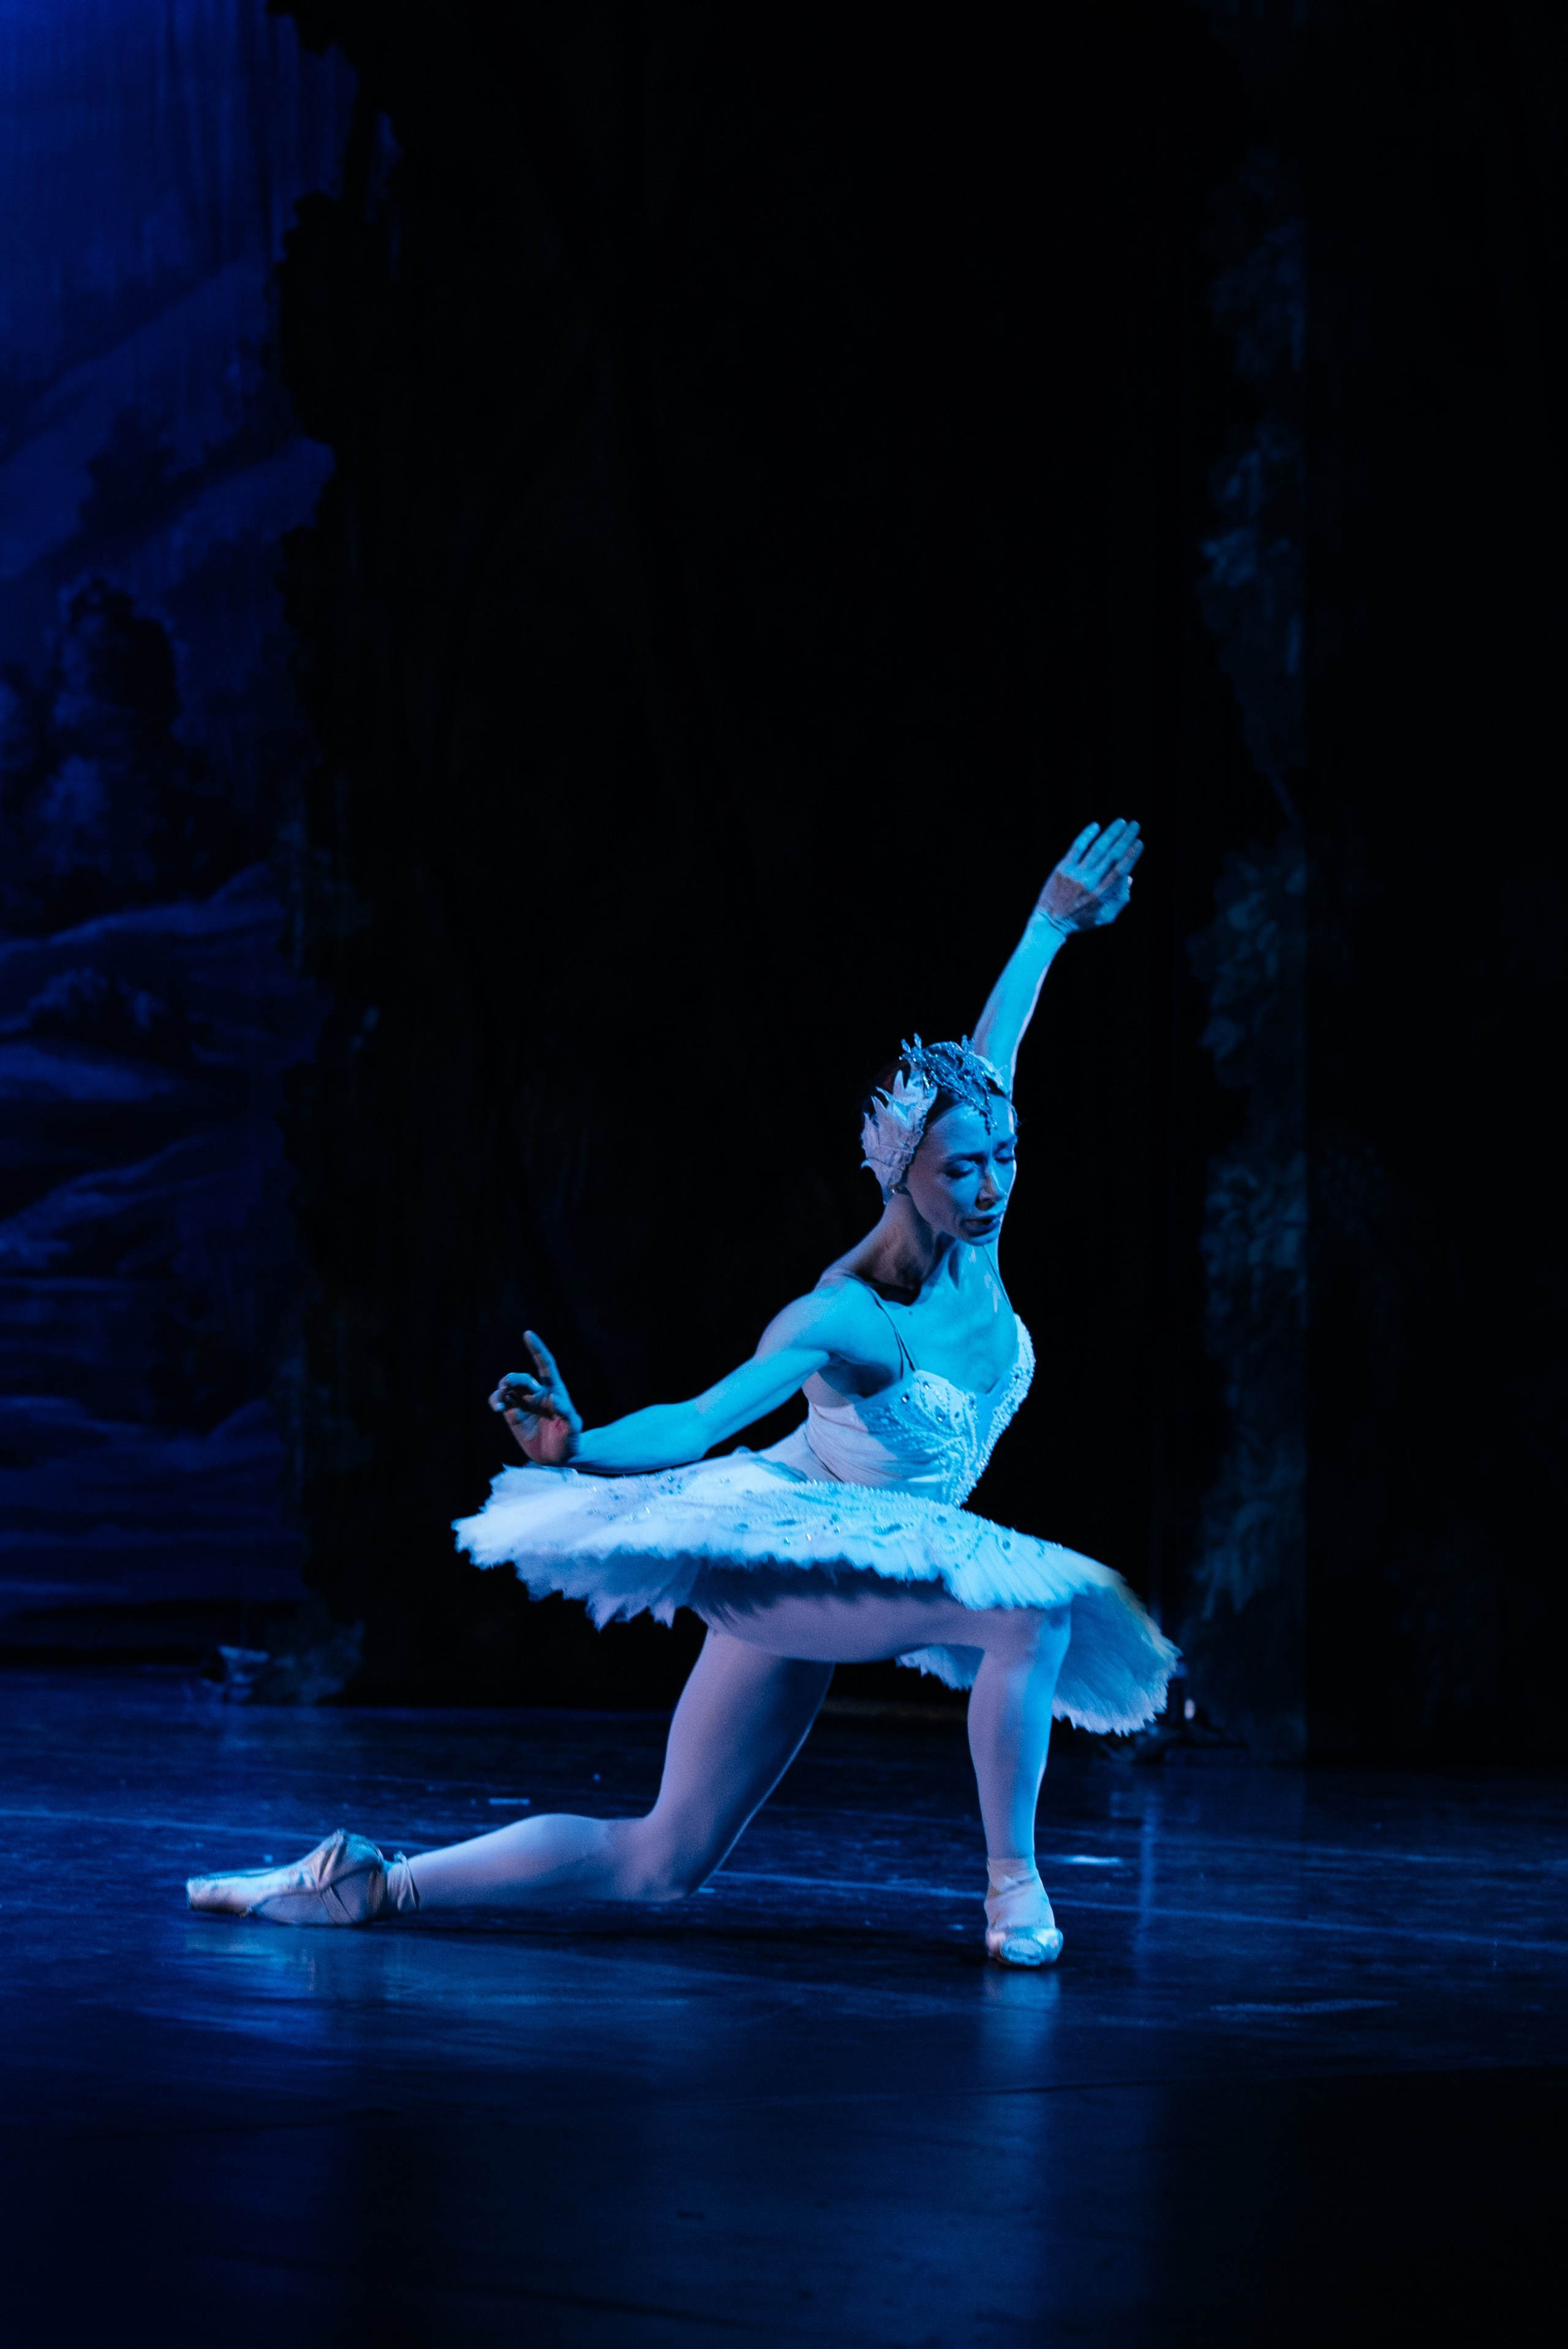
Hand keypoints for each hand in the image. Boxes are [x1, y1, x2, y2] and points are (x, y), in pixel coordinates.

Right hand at [489, 1331, 582, 1465]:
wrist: (559, 1457)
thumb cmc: (570, 1441)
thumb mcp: (574, 1430)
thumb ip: (568, 1415)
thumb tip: (555, 1399)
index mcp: (555, 1391)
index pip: (545, 1365)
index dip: (537, 1349)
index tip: (528, 1334)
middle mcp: (537, 1394)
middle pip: (522, 1378)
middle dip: (514, 1379)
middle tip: (508, 1387)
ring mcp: (524, 1403)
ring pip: (508, 1388)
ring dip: (502, 1389)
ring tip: (499, 1401)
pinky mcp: (513, 1415)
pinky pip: (500, 1402)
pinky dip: (495, 1400)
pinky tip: (497, 1407)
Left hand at [1037, 819, 1142, 934]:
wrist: (1050, 923)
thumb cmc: (1080, 921)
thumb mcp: (1105, 917)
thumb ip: (1120, 899)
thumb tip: (1129, 877)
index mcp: (1102, 895)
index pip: (1120, 870)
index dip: (1131, 855)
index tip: (1139, 842)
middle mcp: (1090, 882)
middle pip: (1111, 855)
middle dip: (1125, 838)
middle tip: (1134, 825)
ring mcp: (1075, 874)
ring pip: (1096, 849)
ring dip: (1110, 833)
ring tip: (1121, 822)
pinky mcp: (1062, 868)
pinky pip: (1076, 848)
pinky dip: (1086, 836)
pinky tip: (1096, 826)